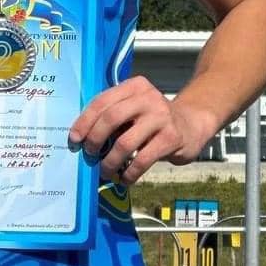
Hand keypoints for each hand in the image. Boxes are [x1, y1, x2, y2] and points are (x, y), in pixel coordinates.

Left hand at [68, 75, 211, 183]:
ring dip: (110, 161)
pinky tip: (124, 179)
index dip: (84, 122)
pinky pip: (142, 160)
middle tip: (89, 154)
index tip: (74, 139)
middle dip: (94, 140)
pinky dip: (129, 173)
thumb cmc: (152, 118)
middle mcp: (147, 97)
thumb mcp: (134, 107)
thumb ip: (113, 113)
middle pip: (111, 118)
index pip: (101, 101)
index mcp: (133, 86)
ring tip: (105, 171)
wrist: (191, 124)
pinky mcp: (171, 138)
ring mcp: (161, 117)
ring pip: (124, 143)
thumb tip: (81, 137)